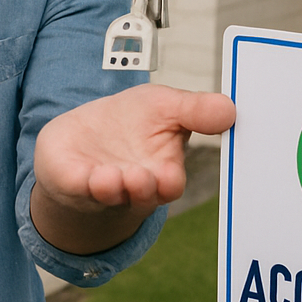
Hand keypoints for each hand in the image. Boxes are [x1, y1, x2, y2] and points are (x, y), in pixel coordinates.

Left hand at [33, 83, 235, 217]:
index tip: (169, 175)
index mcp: (160, 173)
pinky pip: (77, 185)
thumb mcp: (162, 106)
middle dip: (142, 189)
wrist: (80, 136)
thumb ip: (194, 109)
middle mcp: (132, 187)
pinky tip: (87, 174)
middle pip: (141, 196)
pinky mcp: (71, 180)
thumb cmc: (130, 123)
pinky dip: (82, 181)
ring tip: (111, 177)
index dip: (169, 182)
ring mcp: (100, 186)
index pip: (169, 185)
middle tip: (141, 178)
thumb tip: (230, 108)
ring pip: (108, 194)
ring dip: (111, 187)